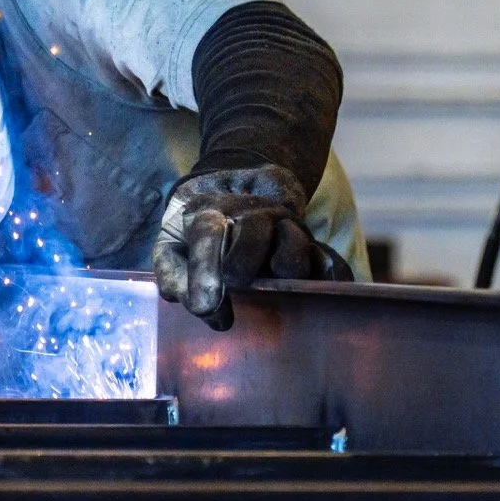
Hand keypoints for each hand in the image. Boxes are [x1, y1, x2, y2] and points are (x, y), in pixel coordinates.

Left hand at [152, 164, 351, 330]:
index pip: (208, 232)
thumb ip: (170, 272)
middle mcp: (252, 214)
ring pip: (294, 243)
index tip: (204, 307)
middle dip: (244, 260)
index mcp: (211, 211)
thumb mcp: (171, 245)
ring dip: (285, 268)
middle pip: (256, 229)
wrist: (234, 194)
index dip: (204, 270)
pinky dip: (330, 279)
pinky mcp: (311, 245)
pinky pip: (329, 261)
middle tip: (236, 284)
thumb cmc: (194, 233)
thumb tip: (186, 299)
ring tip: (275, 285)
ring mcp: (285, 227)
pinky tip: (325, 296)